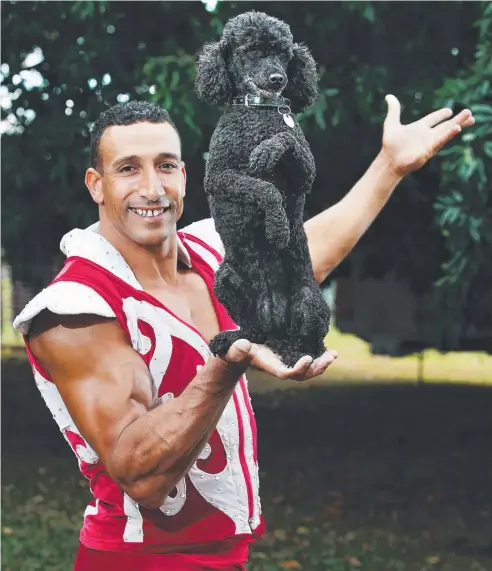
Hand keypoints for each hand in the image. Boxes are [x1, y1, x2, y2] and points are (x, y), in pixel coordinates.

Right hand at [223, 339, 338, 381]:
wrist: (239, 351)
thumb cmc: (235, 350)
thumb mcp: (234, 348)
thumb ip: (237, 348)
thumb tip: (243, 344)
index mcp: (269, 366)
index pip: (286, 373)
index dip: (298, 369)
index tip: (308, 358)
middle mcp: (281, 367)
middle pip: (302, 375)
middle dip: (316, 368)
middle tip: (330, 357)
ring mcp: (287, 363)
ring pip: (308, 369)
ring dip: (321, 363)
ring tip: (333, 354)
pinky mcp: (290, 355)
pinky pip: (307, 361)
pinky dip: (319, 357)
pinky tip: (329, 350)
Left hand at [381, 94, 474, 176]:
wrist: (389, 161)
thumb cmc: (390, 146)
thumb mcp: (391, 124)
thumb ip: (393, 110)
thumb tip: (388, 96)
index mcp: (419, 128)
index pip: (433, 119)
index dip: (440, 115)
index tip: (449, 111)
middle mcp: (426, 135)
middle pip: (445, 125)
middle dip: (457, 119)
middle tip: (469, 113)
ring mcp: (429, 142)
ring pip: (447, 131)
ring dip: (458, 124)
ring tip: (470, 118)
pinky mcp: (429, 150)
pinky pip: (440, 140)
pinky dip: (448, 134)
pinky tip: (457, 128)